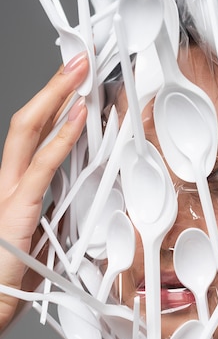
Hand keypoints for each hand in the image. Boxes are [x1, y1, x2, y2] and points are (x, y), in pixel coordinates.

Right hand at [0, 52, 87, 329]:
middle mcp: (8, 182)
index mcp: (16, 188)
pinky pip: (42, 166)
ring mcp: (9, 192)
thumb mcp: (48, 237)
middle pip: (28, 122)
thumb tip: (88, 196)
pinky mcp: (16, 209)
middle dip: (54, 87)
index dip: (54, 106)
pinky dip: (61, 137)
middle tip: (80, 60)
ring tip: (80, 71)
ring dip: (57, 97)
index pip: (34, 136)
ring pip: (30, 132)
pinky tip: (77, 115)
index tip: (76, 85)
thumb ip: (63, 212)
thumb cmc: (15, 278)